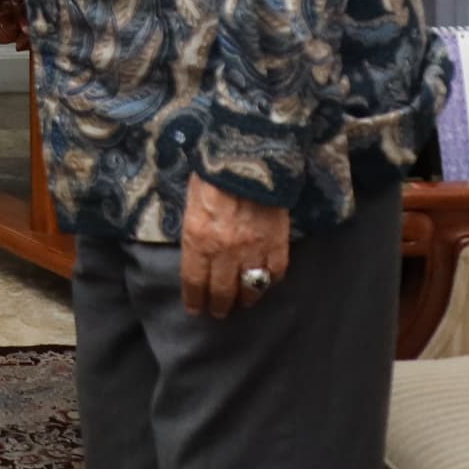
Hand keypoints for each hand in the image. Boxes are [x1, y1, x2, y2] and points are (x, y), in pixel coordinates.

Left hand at [178, 179, 291, 318]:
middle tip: (219, 312)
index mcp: (198, 239)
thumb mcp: (191, 203)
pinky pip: (275, 273)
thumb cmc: (212, 174)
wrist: (247, 156)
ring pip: (250, 288)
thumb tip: (196, 252)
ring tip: (243, 302)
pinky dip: (270, 281)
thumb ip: (194, 231)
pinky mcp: (277, 243)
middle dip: (220, 305)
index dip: (195, 299)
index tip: (196, 309)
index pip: (194, 281)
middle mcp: (225, 251)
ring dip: (246, 299)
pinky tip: (265, 283)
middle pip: (222, 291)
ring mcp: (254, 249)